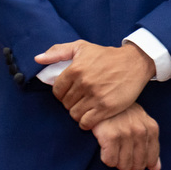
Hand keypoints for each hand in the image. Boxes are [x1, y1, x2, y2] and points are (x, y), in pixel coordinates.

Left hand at [35, 40, 153, 129]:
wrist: (133, 63)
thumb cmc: (105, 55)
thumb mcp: (81, 47)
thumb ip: (57, 52)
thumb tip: (37, 59)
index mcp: (75, 69)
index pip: (57, 91)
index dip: (61, 93)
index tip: (69, 91)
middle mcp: (84, 83)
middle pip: (65, 104)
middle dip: (70, 102)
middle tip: (80, 98)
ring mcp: (95, 96)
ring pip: (74, 114)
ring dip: (78, 112)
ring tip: (86, 106)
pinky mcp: (106, 108)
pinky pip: (86, 123)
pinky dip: (86, 122)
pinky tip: (92, 114)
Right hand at [92, 103, 160, 169]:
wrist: (103, 100)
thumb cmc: (123, 114)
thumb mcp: (141, 124)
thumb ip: (150, 146)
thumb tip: (156, 169)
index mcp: (151, 128)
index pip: (151, 160)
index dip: (141, 162)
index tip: (132, 154)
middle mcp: (140, 131)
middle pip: (138, 166)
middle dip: (129, 163)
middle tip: (121, 151)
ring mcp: (126, 133)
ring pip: (124, 166)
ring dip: (117, 161)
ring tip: (113, 148)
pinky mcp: (110, 136)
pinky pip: (110, 161)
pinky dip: (106, 158)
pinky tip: (105, 146)